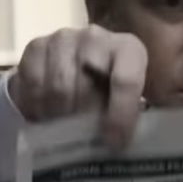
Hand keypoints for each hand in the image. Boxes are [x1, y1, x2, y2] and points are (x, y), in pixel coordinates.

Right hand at [10, 24, 148, 149]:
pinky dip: (38, 107)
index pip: (125, 80)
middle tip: (84, 139)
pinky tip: (46, 117)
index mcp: (129, 48)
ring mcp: (63, 39)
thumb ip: (149, 112)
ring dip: (60, 116)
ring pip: (57, 88)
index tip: (114, 143)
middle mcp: (96, 38)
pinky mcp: (36, 46)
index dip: (120, 115)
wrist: (82, 66)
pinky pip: (33, 84)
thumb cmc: (115, 89)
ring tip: (64, 131)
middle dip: (85, 119)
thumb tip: (148, 141)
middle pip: (85, 87)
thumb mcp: (143, 98)